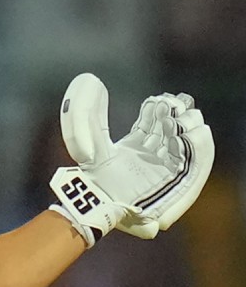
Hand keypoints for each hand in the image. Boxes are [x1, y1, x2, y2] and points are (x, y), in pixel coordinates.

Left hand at [49, 73, 213, 246]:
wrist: (97, 204)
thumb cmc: (90, 176)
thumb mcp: (85, 141)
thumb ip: (87, 115)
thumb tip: (90, 82)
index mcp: (135, 147)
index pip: (154, 123)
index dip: (160, 109)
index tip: (157, 100)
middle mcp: (152, 158)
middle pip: (174, 130)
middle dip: (177, 116)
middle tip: (171, 108)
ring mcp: (165, 172)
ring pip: (188, 145)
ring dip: (188, 129)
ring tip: (180, 120)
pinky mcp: (177, 186)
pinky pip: (197, 166)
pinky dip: (199, 148)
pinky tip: (194, 133)